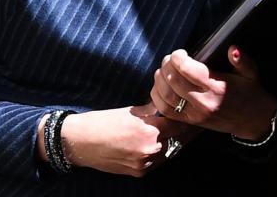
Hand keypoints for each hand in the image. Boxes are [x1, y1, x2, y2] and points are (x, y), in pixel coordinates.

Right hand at [41, 103, 197, 176]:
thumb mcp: (132, 111)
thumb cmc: (104, 121)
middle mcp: (149, 150)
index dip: (187, 118)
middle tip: (193, 122)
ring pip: (169, 152)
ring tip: (177, 131)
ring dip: (173, 142)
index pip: (179, 124)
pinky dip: (160, 152)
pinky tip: (160, 143)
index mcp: (149, 131)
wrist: (80, 142)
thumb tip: (170, 104)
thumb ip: (154, 110)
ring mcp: (144, 164)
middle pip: (178, 140)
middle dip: (184, 131)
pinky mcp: (138, 173)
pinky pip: (157, 162)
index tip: (195, 112)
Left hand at [150, 45, 276, 140]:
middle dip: (167, 65)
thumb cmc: (250, 94)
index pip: (188, 70)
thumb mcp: (251, 73)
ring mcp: (194, 114)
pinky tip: (161, 86)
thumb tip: (232, 49)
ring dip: (160, 80)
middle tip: (170, 58)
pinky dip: (157, 97)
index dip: (178, 57)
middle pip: (173, 80)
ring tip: (164, 70)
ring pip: (166, 96)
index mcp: (217, 87)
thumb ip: (241, 60)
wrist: (252, 121)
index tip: (180, 52)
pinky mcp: (189, 122)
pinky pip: (165, 110)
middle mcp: (203, 102)